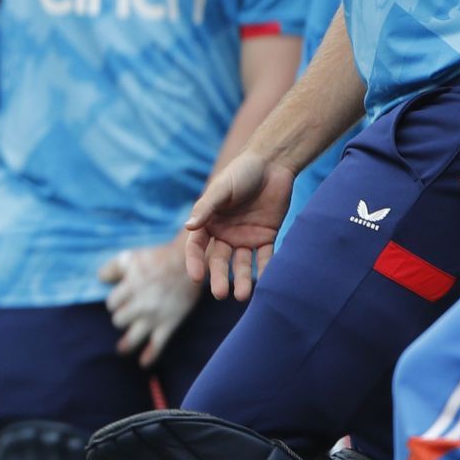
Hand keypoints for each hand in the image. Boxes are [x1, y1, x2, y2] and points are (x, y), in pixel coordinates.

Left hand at [99, 239, 200, 367]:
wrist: (189, 265)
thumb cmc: (157, 258)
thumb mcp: (131, 257)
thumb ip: (112, 268)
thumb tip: (100, 279)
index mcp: (130, 287)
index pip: (111, 304)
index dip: (113, 304)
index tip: (117, 303)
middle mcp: (141, 305)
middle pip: (119, 321)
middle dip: (119, 318)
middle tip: (124, 316)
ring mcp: (155, 317)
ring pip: (133, 337)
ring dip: (125, 344)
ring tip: (121, 349)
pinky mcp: (169, 324)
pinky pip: (157, 345)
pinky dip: (149, 356)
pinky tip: (143, 363)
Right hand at [183, 151, 296, 301]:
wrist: (272, 163)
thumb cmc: (241, 173)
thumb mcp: (221, 189)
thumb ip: (206, 209)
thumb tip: (187, 227)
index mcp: (209, 222)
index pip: (197, 247)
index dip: (195, 262)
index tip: (196, 277)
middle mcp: (225, 233)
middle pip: (220, 260)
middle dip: (220, 277)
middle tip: (220, 294)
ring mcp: (246, 236)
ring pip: (243, 263)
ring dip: (243, 279)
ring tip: (243, 295)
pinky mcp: (267, 236)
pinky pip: (266, 256)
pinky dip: (266, 269)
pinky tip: (267, 281)